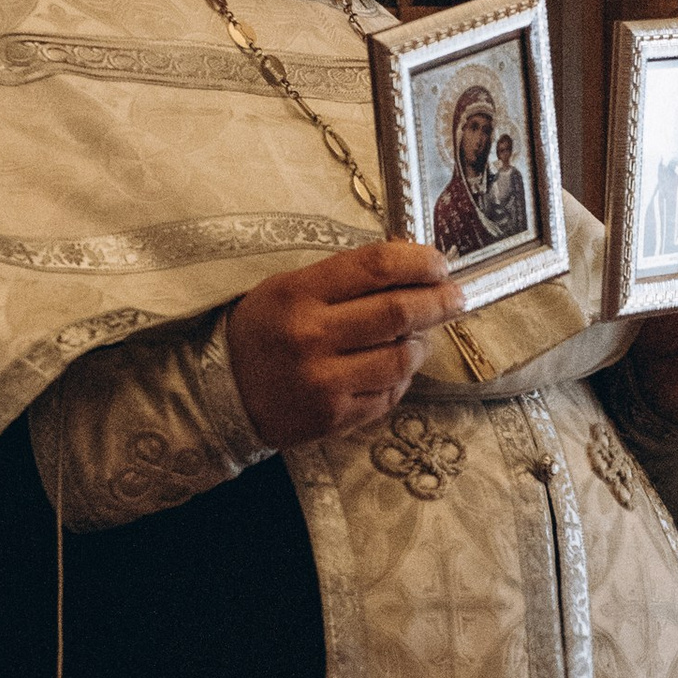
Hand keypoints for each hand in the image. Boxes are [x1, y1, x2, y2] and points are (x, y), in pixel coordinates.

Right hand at [225, 243, 462, 444]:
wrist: (221, 393)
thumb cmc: (262, 332)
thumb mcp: (289, 288)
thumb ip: (345, 277)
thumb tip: (407, 261)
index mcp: (298, 293)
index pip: (375, 267)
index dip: (418, 262)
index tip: (439, 263)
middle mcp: (312, 336)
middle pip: (398, 312)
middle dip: (438, 301)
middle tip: (456, 297)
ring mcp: (325, 381)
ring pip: (401, 358)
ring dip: (421, 344)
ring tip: (420, 337)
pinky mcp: (335, 416)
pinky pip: (389, 393)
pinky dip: (399, 378)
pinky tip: (391, 368)